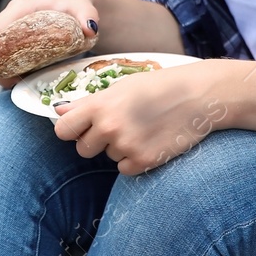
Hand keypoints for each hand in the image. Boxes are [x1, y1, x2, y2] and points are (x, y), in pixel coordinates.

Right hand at [0, 0, 101, 86]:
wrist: (76, 3)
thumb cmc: (75, 2)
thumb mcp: (81, 5)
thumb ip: (87, 14)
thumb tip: (90, 28)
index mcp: (21, 8)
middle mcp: (13, 19)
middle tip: (1, 82)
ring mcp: (15, 32)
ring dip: (1, 70)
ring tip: (11, 85)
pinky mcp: (21, 43)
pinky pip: (10, 58)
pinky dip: (11, 70)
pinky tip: (18, 82)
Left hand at [52, 60, 231, 174]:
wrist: (198, 96)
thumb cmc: (157, 86)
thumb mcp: (120, 87)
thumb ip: (88, 103)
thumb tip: (58, 110)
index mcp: (99, 105)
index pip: (63, 129)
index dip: (72, 129)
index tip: (82, 127)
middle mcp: (109, 127)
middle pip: (83, 149)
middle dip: (95, 142)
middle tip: (119, 126)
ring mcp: (126, 146)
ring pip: (108, 157)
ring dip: (119, 147)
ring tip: (142, 128)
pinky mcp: (143, 162)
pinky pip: (125, 169)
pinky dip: (134, 160)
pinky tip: (150, 141)